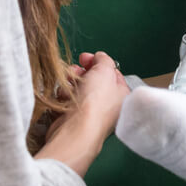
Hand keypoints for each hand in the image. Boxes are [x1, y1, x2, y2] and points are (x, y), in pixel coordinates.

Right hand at [37, 51, 130, 176]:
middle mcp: (108, 105)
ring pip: (78, 88)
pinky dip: (63, 95)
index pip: (111, 73)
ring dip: (71, 82)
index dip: (98, 63)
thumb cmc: (95, 102)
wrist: (75, 128)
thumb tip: (100, 57)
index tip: (86, 58)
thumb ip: (104, 60)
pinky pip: (67, 100)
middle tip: (76, 70)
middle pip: (93, 80)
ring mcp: (90, 113)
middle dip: (81, 72)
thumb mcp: (104, 70)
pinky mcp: (73, 118)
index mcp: (121, 94)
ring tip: (69, 85)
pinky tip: (63, 97)